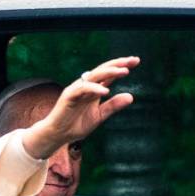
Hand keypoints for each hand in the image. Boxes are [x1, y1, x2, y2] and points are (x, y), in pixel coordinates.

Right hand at [23, 56, 139, 158]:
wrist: (58, 135)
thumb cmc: (76, 124)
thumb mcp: (100, 116)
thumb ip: (113, 106)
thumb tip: (131, 96)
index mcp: (94, 89)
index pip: (109, 74)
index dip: (121, 67)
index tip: (136, 61)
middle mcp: (86, 85)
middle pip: (103, 70)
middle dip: (118, 64)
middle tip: (133, 61)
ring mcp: (77, 89)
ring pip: (94, 75)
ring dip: (109, 72)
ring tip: (124, 72)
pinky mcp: (69, 95)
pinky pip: (83, 88)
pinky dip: (94, 88)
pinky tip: (106, 90)